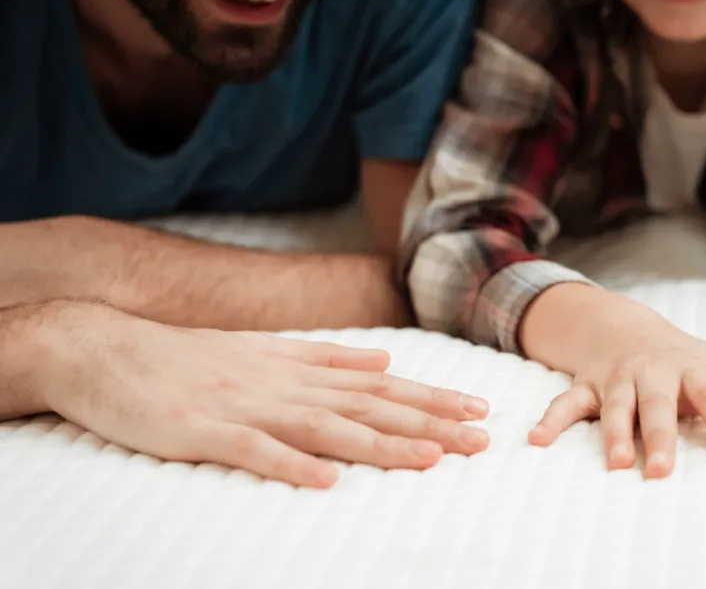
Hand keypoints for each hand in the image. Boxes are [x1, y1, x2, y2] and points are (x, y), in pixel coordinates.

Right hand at [19, 300, 490, 487]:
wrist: (102, 346)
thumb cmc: (186, 356)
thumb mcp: (266, 350)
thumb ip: (327, 357)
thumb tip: (385, 359)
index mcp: (298, 367)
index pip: (380, 384)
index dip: (432, 397)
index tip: (479, 409)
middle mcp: (283, 383)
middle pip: (367, 404)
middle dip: (428, 421)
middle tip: (481, 438)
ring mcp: (245, 405)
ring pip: (325, 425)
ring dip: (380, 443)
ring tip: (430, 458)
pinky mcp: (203, 430)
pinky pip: (253, 450)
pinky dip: (291, 464)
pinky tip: (326, 481)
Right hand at [522, 286, 705, 477]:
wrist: (621, 324)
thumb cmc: (681, 354)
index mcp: (690, 370)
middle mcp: (652, 374)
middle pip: (656, 406)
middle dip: (658, 437)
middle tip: (663, 472)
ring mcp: (616, 380)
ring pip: (614, 408)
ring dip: (611, 436)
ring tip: (616, 465)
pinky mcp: (586, 386)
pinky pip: (566, 404)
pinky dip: (551, 421)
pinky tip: (536, 441)